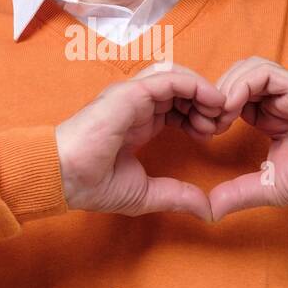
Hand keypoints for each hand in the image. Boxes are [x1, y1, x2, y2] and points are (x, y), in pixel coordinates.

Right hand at [55, 62, 230, 220]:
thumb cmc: (93, 184)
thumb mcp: (146, 193)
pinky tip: (211, 102)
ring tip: (218, 112)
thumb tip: (208, 210)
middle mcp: (138, 104)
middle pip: (182, 89)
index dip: (199, 116)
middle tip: (222, 123)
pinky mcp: (131, 92)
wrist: (66, 178)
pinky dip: (196, 85)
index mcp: (140, 121)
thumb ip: (177, 196)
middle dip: (206, 102)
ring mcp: (133, 95)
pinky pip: (170, 78)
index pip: (177, 106)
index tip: (212, 136)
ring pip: (179, 78)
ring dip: (204, 91)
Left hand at [207, 57, 287, 220]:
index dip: (213, 109)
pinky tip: (231, 109)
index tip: (203, 134)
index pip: (233, 94)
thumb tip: (209, 210)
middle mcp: (280, 98)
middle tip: (206, 124)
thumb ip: (239, 193)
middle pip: (236, 75)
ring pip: (248, 67)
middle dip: (214, 95)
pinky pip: (265, 73)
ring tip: (219, 117)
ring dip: (225, 87)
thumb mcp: (269, 187)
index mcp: (270, 114)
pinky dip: (241, 85)